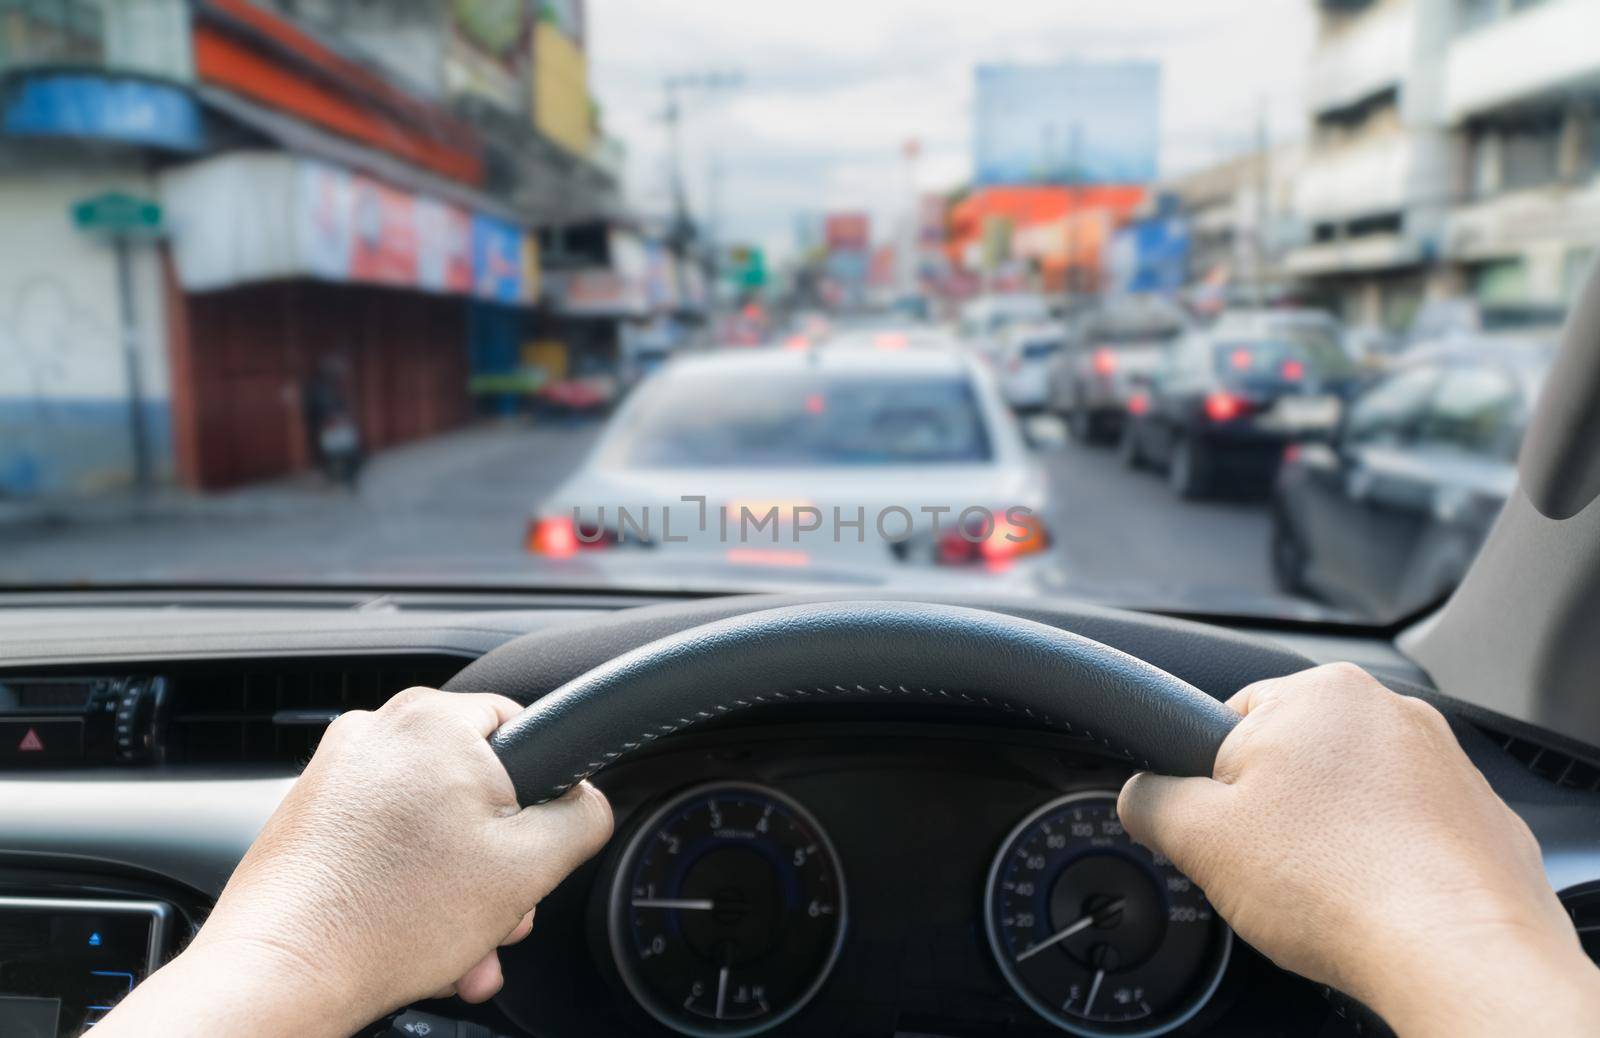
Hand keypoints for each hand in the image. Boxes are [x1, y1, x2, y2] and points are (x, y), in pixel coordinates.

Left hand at [97, 688, 611, 1037]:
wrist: (283, 974)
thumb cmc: (390, 919)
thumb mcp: (528, 868)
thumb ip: (582, 819)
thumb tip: (589, 803)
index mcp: (432, 719)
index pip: (526, 726)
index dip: (545, 794)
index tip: (539, 843)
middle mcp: (377, 730)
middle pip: (476, 786)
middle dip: (499, 861)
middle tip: (502, 910)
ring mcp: (336, 772)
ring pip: (432, 822)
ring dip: (459, 884)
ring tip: (460, 943)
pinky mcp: (310, 814)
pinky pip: (386, 839)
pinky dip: (409, 883)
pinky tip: (420, 938)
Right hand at [1118, 663, 1599, 1037]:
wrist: (1459, 954)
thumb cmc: (1339, 885)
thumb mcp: (1198, 839)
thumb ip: (1149, 801)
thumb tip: (1139, 796)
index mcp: (1318, 690)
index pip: (1228, 725)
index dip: (1212, 789)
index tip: (1224, 834)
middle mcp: (1389, 709)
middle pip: (1294, 760)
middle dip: (1276, 812)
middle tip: (1273, 868)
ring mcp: (1445, 761)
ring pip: (1354, 796)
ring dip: (1333, 837)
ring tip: (1329, 890)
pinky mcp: (1480, 816)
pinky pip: (1409, 832)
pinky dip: (1389, 861)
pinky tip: (1378, 899)